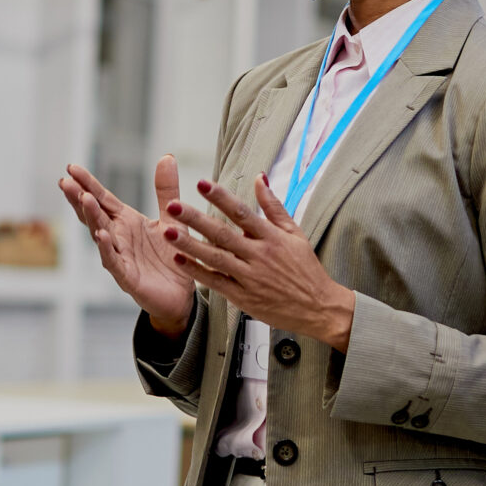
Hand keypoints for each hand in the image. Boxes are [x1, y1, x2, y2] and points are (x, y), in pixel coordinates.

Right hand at [59, 158, 195, 335]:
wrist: (182, 294)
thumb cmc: (172, 256)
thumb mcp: (172, 217)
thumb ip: (167, 189)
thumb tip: (167, 156)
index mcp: (126, 222)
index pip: (103, 199)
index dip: (87, 183)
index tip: (71, 168)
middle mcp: (118, 237)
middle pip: (95, 215)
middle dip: (79, 198)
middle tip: (65, 182)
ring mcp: (120, 257)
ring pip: (100, 235)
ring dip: (92, 218)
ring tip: (84, 199)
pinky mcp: (127, 277)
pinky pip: (114, 261)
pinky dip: (105, 249)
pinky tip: (100, 236)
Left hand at [165, 174, 354, 352]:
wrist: (319, 307)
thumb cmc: (305, 268)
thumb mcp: (295, 233)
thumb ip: (274, 206)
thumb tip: (259, 177)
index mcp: (272, 237)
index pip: (242, 212)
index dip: (221, 197)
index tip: (201, 183)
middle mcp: (259, 255)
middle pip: (223, 234)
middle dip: (195, 219)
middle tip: (172, 206)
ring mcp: (250, 277)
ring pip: (215, 258)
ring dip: (189, 245)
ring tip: (167, 231)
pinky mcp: (244, 297)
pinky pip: (216, 282)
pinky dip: (197, 271)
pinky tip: (179, 260)